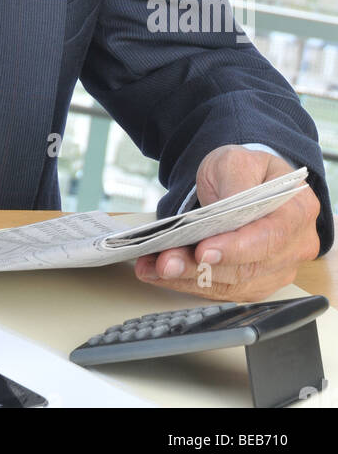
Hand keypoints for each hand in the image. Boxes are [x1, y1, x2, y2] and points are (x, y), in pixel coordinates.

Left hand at [133, 145, 320, 301]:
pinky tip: (161, 274)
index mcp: (298, 211)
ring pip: (232, 285)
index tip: (203, 251)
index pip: (271, 237)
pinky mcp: (255, 284)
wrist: (243, 180)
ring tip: (155, 268)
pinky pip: (222, 291)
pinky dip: (189, 284)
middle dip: (202, 269)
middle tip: (166, 262)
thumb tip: (226, 208)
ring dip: (190, 280)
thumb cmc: (245, 170)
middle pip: (248, 268)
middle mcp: (294, 247)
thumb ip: (234, 183)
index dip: (237, 248)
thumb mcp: (237, 161)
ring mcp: (276, 270)